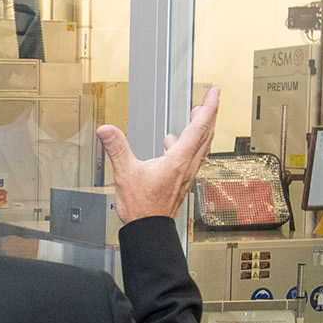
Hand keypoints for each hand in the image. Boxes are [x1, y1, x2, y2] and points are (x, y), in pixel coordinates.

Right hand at [95, 85, 221, 224]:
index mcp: (178, 161)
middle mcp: (187, 166)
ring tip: (198, 116)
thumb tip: (107, 130)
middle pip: (206, 134)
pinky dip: (188, 144)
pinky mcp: (181, 181)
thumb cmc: (142, 208)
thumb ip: (117, 149)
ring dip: (202, 128)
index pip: (199, 127)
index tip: (215, 93)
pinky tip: (173, 144)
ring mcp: (186, 174)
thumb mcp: (125, 174)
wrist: (149, 230)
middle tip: (212, 99)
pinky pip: (191, 157)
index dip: (208, 107)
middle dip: (210, 113)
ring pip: (201, 146)